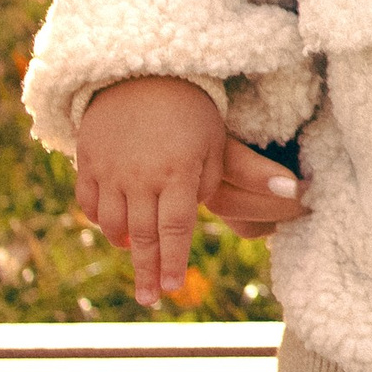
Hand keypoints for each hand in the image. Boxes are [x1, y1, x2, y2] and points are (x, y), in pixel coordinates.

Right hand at [75, 77, 305, 308]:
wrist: (139, 72)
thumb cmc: (189, 109)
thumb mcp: (218, 139)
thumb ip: (241, 172)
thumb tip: (283, 195)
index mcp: (177, 172)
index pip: (176, 229)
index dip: (174, 262)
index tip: (174, 289)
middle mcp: (140, 176)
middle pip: (142, 236)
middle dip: (147, 272)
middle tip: (150, 299)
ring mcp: (109, 170)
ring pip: (113, 225)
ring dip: (125, 246)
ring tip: (139, 260)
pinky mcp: (88, 161)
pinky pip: (90, 203)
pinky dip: (102, 221)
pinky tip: (115, 229)